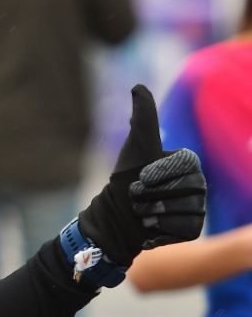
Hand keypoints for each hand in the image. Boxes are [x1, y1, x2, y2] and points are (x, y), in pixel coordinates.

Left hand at [76, 85, 205, 266]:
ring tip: (142, 213)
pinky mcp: (192, 228)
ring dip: (155, 213)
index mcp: (189, 163)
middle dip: (152, 195)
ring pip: (186, 210)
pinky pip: (185, 229)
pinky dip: (162, 230)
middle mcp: (199, 184)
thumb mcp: (136, 146)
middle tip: (136, 198)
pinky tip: (149, 227)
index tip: (140, 178)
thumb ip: (143, 117)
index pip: (184, 166)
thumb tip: (138, 86)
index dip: (158, 173)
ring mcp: (198, 207)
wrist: (116, 216)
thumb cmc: (126, 179)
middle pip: (186, 190)